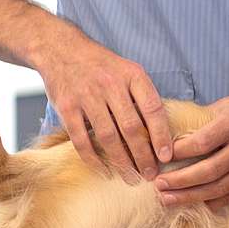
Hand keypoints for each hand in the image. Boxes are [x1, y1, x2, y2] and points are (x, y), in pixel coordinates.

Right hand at [34, 28, 170, 179]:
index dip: (161, 135)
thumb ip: (143, 96)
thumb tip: (163, 132)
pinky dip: (94, 160)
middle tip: (151, 175)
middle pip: (132, 128)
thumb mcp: (129, 70)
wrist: (62, 50)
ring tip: (132, 178)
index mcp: (133, 75)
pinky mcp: (67, 107)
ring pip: (108, 137)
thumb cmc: (102, 66)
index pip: (153, 108)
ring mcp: (87, 96)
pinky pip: (82, 140)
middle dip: (143, 156)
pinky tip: (104, 172)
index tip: (166, 156)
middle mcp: (111, 85)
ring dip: (122, 162)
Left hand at [154, 88, 228, 208]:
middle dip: (178, 181)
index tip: (159, 157)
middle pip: (207, 171)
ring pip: (218, 189)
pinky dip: (213, 202)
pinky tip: (197, 203)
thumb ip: (209, 117)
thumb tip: (180, 130)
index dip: (177, 152)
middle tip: (157, 185)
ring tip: (168, 200)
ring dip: (190, 197)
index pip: (201, 143)